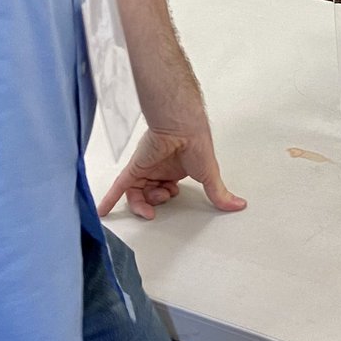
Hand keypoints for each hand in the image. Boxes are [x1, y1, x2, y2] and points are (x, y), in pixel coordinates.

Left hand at [97, 126, 246, 220]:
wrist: (183, 127)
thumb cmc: (197, 144)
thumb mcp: (209, 174)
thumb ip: (219, 193)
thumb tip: (239, 205)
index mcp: (176, 168)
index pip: (167, 188)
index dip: (168, 196)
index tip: (175, 195)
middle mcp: (159, 168)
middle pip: (150, 192)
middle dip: (156, 200)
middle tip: (163, 197)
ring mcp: (145, 167)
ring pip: (136, 192)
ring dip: (140, 203)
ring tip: (148, 206)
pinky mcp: (134, 167)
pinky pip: (119, 186)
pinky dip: (109, 199)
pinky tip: (101, 212)